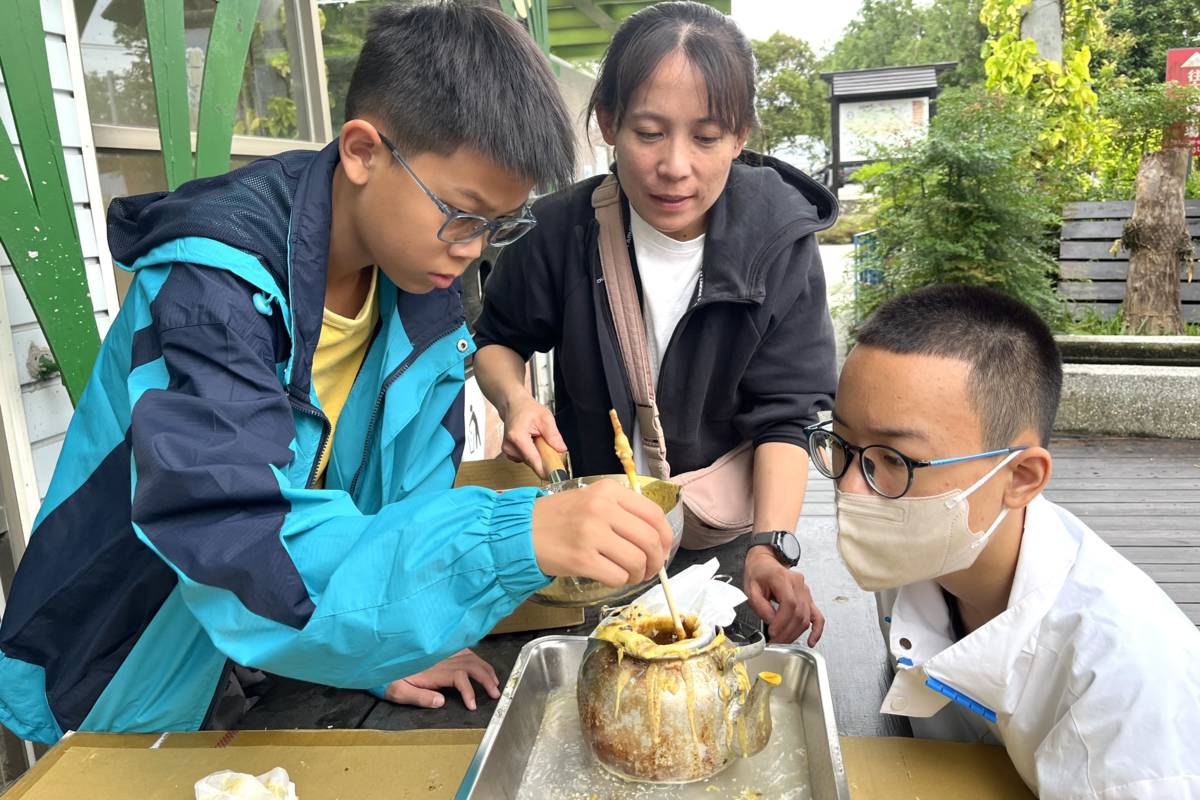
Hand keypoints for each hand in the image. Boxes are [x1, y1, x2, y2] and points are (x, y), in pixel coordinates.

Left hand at [382, 649, 499, 710]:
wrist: (380, 664)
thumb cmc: (388, 679)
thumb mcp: (399, 692)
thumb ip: (420, 697)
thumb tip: (441, 701)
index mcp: (433, 671)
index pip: (459, 677)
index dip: (469, 691)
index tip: (473, 705)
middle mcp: (440, 660)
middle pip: (470, 664)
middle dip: (486, 678)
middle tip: (496, 693)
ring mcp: (441, 655)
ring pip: (470, 657)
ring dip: (484, 668)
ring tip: (494, 681)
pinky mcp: (439, 653)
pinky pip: (462, 650)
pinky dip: (475, 657)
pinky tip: (479, 664)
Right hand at [500, 395, 565, 478]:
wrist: (513, 405)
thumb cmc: (527, 409)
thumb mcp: (545, 418)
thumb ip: (553, 435)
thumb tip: (561, 449)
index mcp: (517, 437)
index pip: (533, 459)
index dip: (545, 469)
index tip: (555, 476)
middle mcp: (509, 446)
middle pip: (532, 462)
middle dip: (544, 458)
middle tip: (548, 444)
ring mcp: (507, 451)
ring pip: (529, 461)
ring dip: (538, 454)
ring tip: (537, 438)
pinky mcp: (509, 453)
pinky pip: (525, 459)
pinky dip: (532, 453)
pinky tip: (531, 442)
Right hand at [532, 479, 673, 585]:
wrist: (520, 531)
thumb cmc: (557, 517)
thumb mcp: (591, 499)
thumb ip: (622, 511)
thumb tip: (656, 537)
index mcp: (609, 490)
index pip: (654, 514)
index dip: (666, 536)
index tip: (663, 549)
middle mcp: (602, 508)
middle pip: (650, 540)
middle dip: (656, 561)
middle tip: (650, 569)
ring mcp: (592, 534)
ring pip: (637, 561)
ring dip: (639, 574)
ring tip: (630, 575)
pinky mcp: (581, 559)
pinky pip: (617, 576)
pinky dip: (620, 582)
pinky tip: (613, 577)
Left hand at [743, 547, 824, 645]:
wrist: (766, 563)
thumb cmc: (758, 574)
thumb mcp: (751, 588)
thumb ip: (761, 606)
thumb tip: (771, 622)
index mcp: (783, 578)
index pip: (789, 603)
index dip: (782, 621)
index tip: (772, 632)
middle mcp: (798, 584)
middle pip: (799, 613)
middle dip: (787, 632)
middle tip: (774, 642)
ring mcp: (805, 591)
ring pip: (806, 618)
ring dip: (795, 634)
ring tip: (783, 642)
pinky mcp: (808, 599)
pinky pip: (817, 616)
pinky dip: (817, 630)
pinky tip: (812, 641)